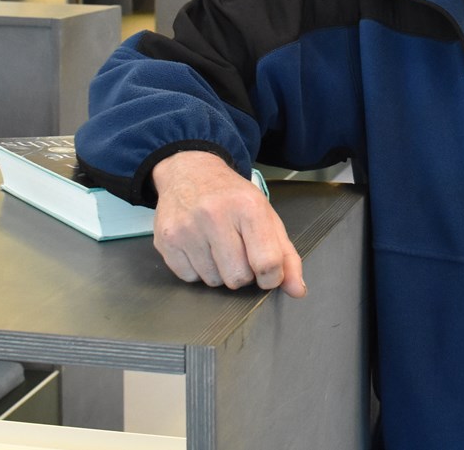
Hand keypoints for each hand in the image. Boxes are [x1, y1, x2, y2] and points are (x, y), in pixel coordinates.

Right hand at [151, 151, 305, 296]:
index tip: (268, 273)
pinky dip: (198, 270)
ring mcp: (187, 228)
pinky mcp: (166, 240)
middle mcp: (215, 215)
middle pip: (238, 278)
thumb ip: (286, 255)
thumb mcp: (266, 216)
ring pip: (213, 282)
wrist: (191, 172)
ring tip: (218, 246)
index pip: (267, 263)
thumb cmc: (232, 197)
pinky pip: (189, 278)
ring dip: (220, 271)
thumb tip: (297, 290)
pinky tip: (199, 247)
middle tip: (239, 251)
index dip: (271, 277)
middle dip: (244, 273)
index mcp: (248, 207)